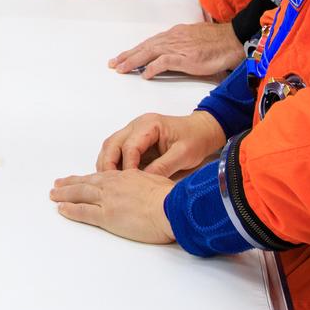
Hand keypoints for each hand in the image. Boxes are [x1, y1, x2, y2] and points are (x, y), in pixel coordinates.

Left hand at [50, 171, 175, 243]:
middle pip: (86, 184)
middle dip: (70, 184)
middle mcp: (114, 186)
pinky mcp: (107, 216)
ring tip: (53, 195)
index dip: (88, 178)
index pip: (102, 177)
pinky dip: (71, 210)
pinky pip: (84, 212)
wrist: (171, 207)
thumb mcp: (158, 183)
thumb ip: (147, 184)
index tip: (78, 178)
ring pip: (80, 195)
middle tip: (57, 185)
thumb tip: (147, 189)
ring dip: (65, 195)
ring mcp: (109, 200)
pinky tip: (61, 210)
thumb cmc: (172, 197)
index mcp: (127, 177)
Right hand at [96, 110, 224, 176]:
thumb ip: (163, 167)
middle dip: (108, 164)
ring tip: (109, 184)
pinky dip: (114, 164)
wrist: (202, 131)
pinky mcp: (134, 140)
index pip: (129, 145)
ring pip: (110, 146)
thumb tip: (144, 182)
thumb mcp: (183, 154)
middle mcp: (137, 125)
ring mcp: (133, 131)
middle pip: (112, 143)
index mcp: (149, 125)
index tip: (129, 182)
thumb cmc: (195, 140)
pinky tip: (116, 179)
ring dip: (107, 164)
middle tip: (109, 185)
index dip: (127, 165)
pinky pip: (117, 151)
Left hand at [108, 21, 244, 78]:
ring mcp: (178, 47)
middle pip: (144, 47)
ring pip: (149, 52)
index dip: (135, 50)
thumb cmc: (218, 42)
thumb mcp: (195, 43)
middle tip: (113, 63)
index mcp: (175, 35)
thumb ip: (182, 48)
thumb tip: (174, 57)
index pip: (150, 43)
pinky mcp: (186, 57)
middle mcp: (173, 39)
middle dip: (127, 55)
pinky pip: (164, 62)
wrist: (233, 39)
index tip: (123, 57)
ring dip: (133, 61)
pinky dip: (152, 68)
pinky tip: (144, 74)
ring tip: (121, 69)